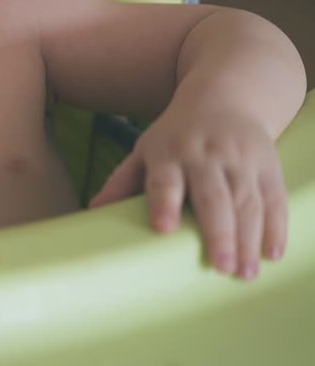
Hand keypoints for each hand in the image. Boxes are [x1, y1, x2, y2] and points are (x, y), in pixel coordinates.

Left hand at [90, 109, 286, 279]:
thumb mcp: (144, 150)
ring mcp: (239, 160)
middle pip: (213, 197)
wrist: (224, 96)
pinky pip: (274, 198)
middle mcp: (204, 156)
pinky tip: (272, 254)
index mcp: (168, 153)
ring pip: (247, 201)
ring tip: (244, 273)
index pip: (164, 180)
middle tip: (221, 267)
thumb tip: (93, 210)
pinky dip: (276, 227)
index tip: (163, 228)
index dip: (163, 203)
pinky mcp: (267, 165)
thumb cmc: (175, 135)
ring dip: (249, 239)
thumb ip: (122, 181)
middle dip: (218, 232)